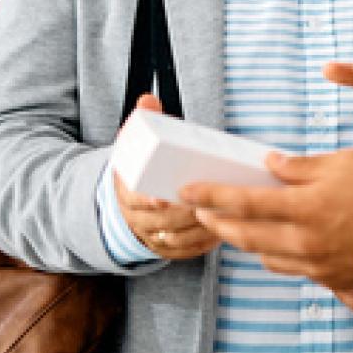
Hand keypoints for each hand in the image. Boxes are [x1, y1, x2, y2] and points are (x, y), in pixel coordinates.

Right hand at [116, 94, 217, 261]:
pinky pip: (184, 251)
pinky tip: (222, 233)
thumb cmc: (140, 164)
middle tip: (211, 204)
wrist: (129, 195)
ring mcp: (151, 235)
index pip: (136, 200)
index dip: (150, 201)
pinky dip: (202, 245)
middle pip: (163, 222)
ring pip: (177, 238)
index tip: (164, 199)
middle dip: (186, 215)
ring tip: (224, 216)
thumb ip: (143, 122)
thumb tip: (149, 101)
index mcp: (127, 191)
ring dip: (200, 230)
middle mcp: (136, 217)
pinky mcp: (166, 247)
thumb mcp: (133, 142)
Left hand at [182, 124, 352, 311]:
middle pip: (245, 236)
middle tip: (202, 212)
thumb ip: (301, 167)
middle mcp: (303, 243)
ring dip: (243, 242)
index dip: (211, 196)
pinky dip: (274, 255)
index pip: (244, 202)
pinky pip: (289, 269)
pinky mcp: (328, 280)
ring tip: (233, 227)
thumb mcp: (345, 163)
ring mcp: (315, 266)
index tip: (189, 191)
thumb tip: (271, 165)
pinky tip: (273, 244)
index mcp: (304, 209)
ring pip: (264, 256)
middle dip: (218, 224)